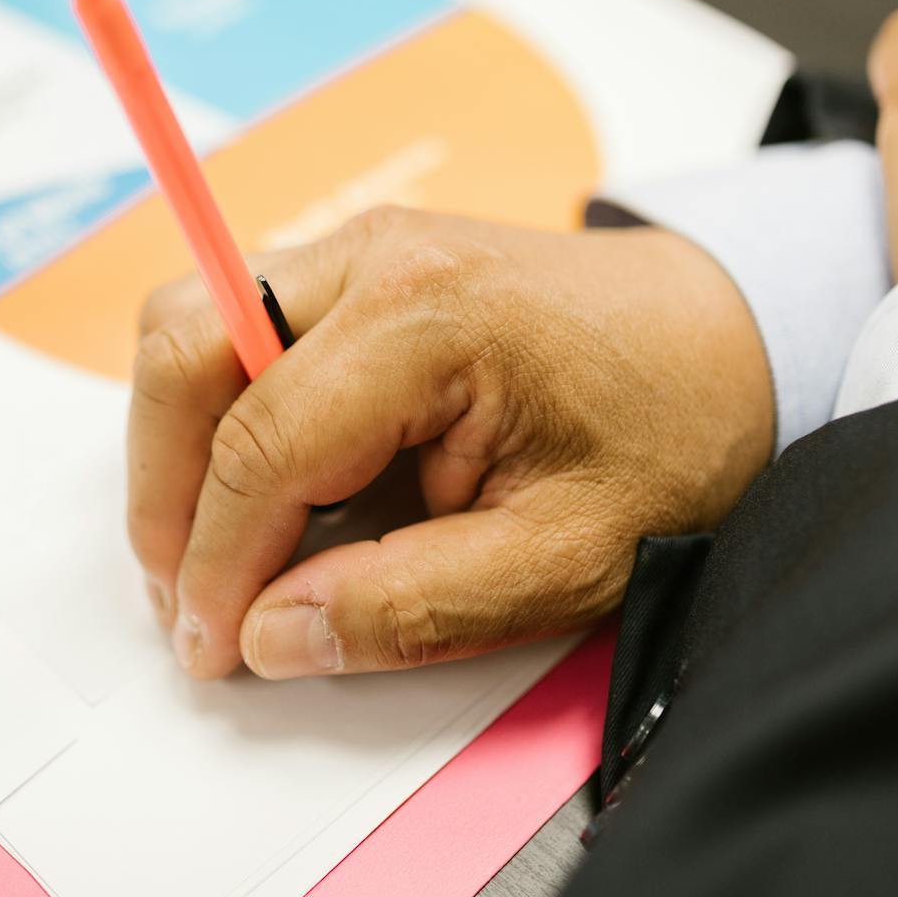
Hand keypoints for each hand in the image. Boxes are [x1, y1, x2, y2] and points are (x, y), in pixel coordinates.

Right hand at [128, 206, 772, 679]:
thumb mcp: (566, 560)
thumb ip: (410, 607)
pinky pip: (234, 324)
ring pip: (190, 325)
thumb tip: (268, 634)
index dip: (216, 562)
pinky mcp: (355, 265)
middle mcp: (371, 254)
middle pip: (184, 349)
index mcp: (428, 317)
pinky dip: (216, 409)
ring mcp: (357, 247)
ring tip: (217, 549)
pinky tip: (264, 490)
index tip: (212, 649)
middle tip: (189, 598)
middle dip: (162, 487)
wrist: (734, 339)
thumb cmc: (669, 437)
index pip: (262, 443)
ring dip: (178, 442)